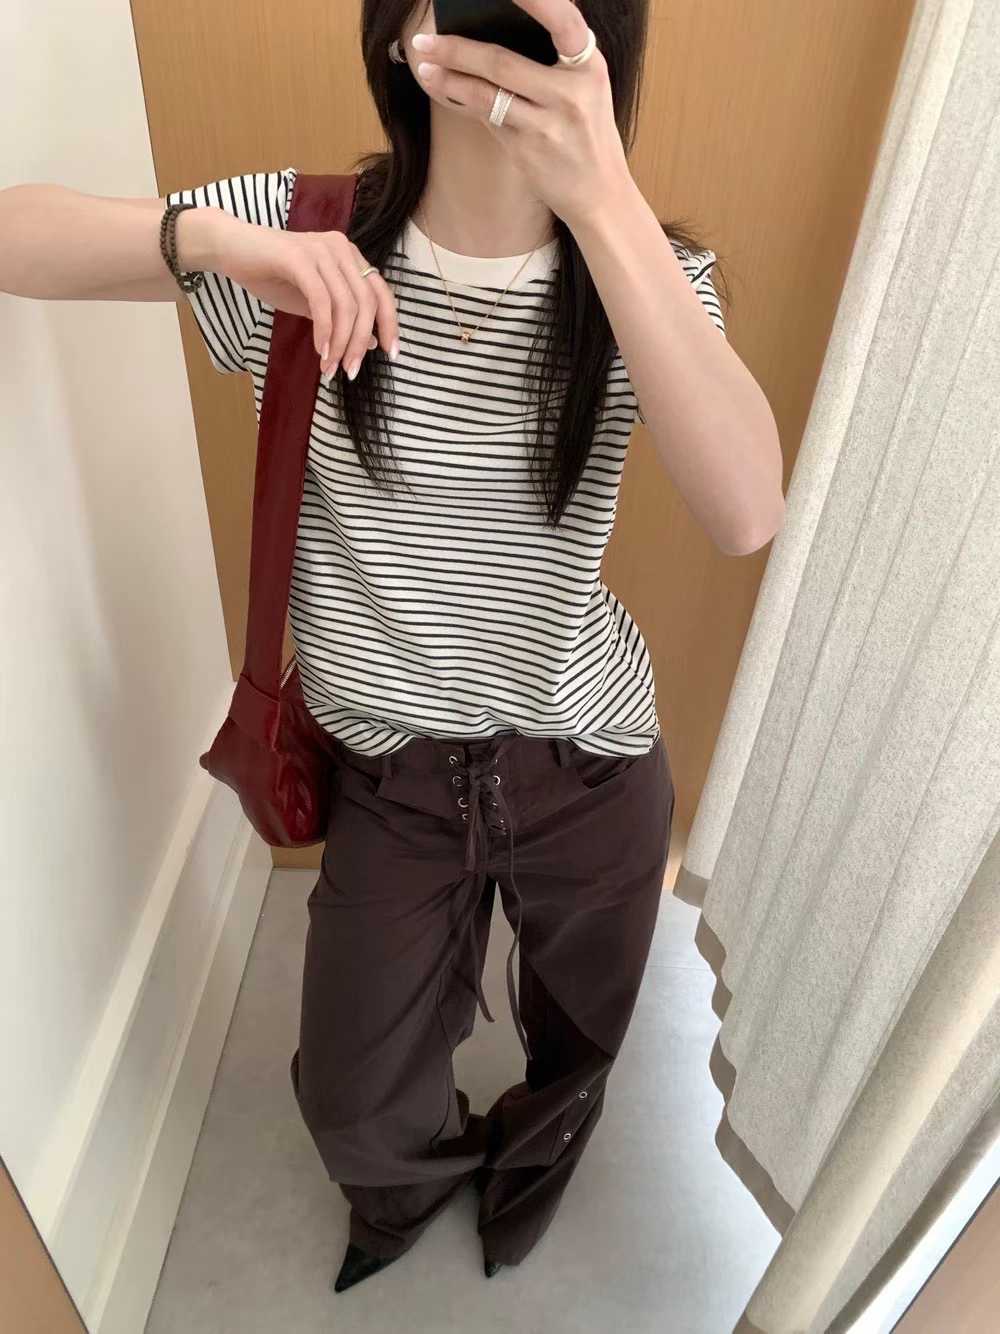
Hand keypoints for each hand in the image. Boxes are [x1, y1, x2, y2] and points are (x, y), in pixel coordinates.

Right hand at [216, 214, 399, 378]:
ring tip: (330, 367)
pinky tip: (319, 350)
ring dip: (340, 342)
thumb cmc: (270, 274)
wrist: (230, 248)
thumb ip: (340, 318)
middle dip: (360, 342)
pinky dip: (323, 329)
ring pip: (346, 304)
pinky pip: (321, 300)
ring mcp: (321, 250)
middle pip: (367, 303)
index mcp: (349, 257)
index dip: (390, 324)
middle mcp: (341, 249)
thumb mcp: (312, 302)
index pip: (381, 293)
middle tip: (349, 371)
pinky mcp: (298, 257)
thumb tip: (371, 342)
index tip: (390, 355)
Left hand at [410, 0, 631, 226]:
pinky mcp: (528, 151)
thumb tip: (497, 29)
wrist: (600, 193)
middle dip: (457, 49)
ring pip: (486, 95)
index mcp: (589, 66)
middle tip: (425, 40)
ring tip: (425, 66)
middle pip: (502, 62)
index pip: (563, 19)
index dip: (535, 0)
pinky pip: (487, 119)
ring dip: (450, 79)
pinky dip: (463, 102)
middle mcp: (570, 93)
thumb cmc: (587, 133)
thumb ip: (557, 58)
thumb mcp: (587, 88)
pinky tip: (445, 89)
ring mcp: (547, 125)